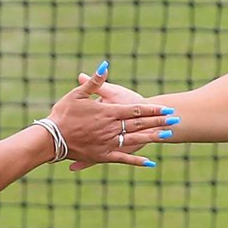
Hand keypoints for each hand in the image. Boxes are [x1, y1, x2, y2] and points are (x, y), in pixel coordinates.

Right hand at [51, 63, 173, 168]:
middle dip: (158, 121)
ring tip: (168, 136)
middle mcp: (111, 128)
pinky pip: (123, 158)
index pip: (135, 110)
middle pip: (140, 124)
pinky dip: (136, 160)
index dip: (152, 109)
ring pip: (135, 140)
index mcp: (107, 113)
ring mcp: (108, 144)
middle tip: (175, 120)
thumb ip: (94, 82)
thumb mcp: (77, 95)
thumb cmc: (62, 115)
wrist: (51, 139)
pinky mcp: (103, 156)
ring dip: (153, 137)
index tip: (166, 108)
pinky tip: (149, 162)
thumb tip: (105, 65)